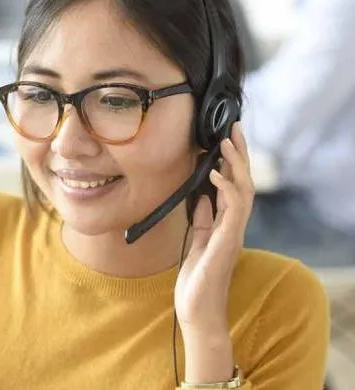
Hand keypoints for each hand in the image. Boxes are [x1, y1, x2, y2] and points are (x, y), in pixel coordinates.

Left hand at [174, 123, 254, 381]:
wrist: (197, 310)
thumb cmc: (196, 280)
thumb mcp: (195, 241)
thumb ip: (202, 219)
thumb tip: (201, 196)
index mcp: (225, 223)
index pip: (234, 185)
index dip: (232, 161)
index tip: (225, 137)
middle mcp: (233, 225)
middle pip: (243, 182)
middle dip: (239, 154)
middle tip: (234, 128)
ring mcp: (232, 233)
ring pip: (243, 190)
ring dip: (235, 164)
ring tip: (225, 141)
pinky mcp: (226, 241)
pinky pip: (232, 209)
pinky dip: (225, 188)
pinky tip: (213, 173)